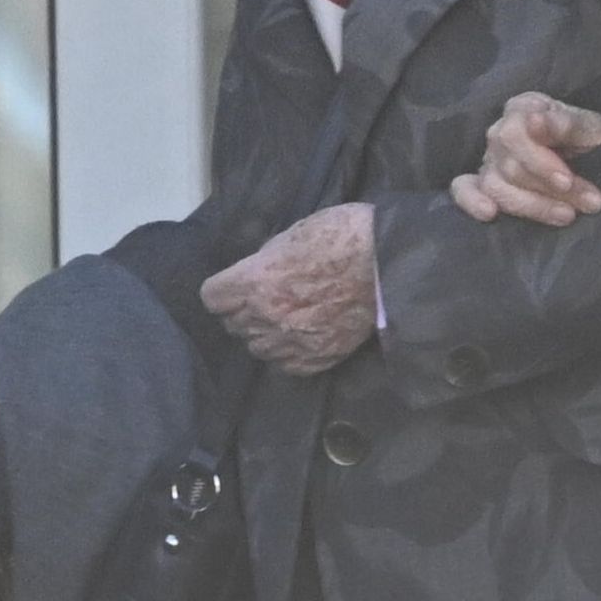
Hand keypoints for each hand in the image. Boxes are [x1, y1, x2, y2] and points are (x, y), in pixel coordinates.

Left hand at [201, 202, 378, 375]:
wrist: (389, 262)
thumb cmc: (341, 236)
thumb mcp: (290, 236)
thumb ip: (264, 263)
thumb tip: (255, 276)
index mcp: (254, 281)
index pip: (212, 298)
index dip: (224, 290)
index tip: (235, 286)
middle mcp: (266, 316)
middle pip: (233, 324)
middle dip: (244, 311)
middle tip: (268, 299)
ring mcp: (292, 341)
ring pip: (257, 348)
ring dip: (266, 334)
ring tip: (287, 320)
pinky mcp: (318, 357)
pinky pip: (286, 365)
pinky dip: (289, 353)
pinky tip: (303, 336)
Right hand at [450, 92, 600, 225]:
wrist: (599, 154)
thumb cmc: (594, 136)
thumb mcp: (593, 126)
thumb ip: (566, 123)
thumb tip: (535, 123)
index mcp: (523, 109)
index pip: (514, 135)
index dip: (539, 163)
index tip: (566, 181)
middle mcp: (500, 132)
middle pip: (510, 167)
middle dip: (551, 190)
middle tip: (590, 202)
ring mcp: (490, 159)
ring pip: (496, 186)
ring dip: (532, 205)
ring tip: (568, 215)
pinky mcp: (485, 183)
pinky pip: (464, 189)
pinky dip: (471, 201)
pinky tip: (489, 213)